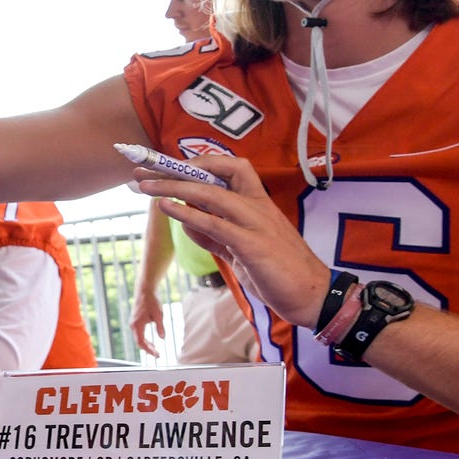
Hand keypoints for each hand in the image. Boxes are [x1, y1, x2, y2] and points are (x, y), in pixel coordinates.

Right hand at [129, 287, 165, 357]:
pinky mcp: (135, 321)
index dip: (149, 350)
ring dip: (146, 345)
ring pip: (138, 338)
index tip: (157, 354)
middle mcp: (133, 325)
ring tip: (155, 349)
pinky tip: (151, 341)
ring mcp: (133, 323)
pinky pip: (138, 334)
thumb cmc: (152, 301)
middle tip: (157, 354)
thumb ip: (160, 327)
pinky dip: (144, 339)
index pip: (141, 342)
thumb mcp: (159, 315)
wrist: (145, 291)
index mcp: (137, 325)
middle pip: (139, 342)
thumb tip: (162, 338)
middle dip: (148, 349)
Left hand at [136, 155, 328, 327]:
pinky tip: (167, 208)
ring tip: (145, 186)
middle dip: (176, 170)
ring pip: (211, 193)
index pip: (231, 168)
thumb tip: (187, 224)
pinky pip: (215, 223)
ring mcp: (256, 223)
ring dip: (174, 187)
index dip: (200, 162)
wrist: (313, 296)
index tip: (170, 165)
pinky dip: (188, 213)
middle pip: (214, 174)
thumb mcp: (241, 250)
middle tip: (144, 171)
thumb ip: (215, 236)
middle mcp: (257, 206)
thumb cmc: (280, 273)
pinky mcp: (252, 245)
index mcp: (258, 204)